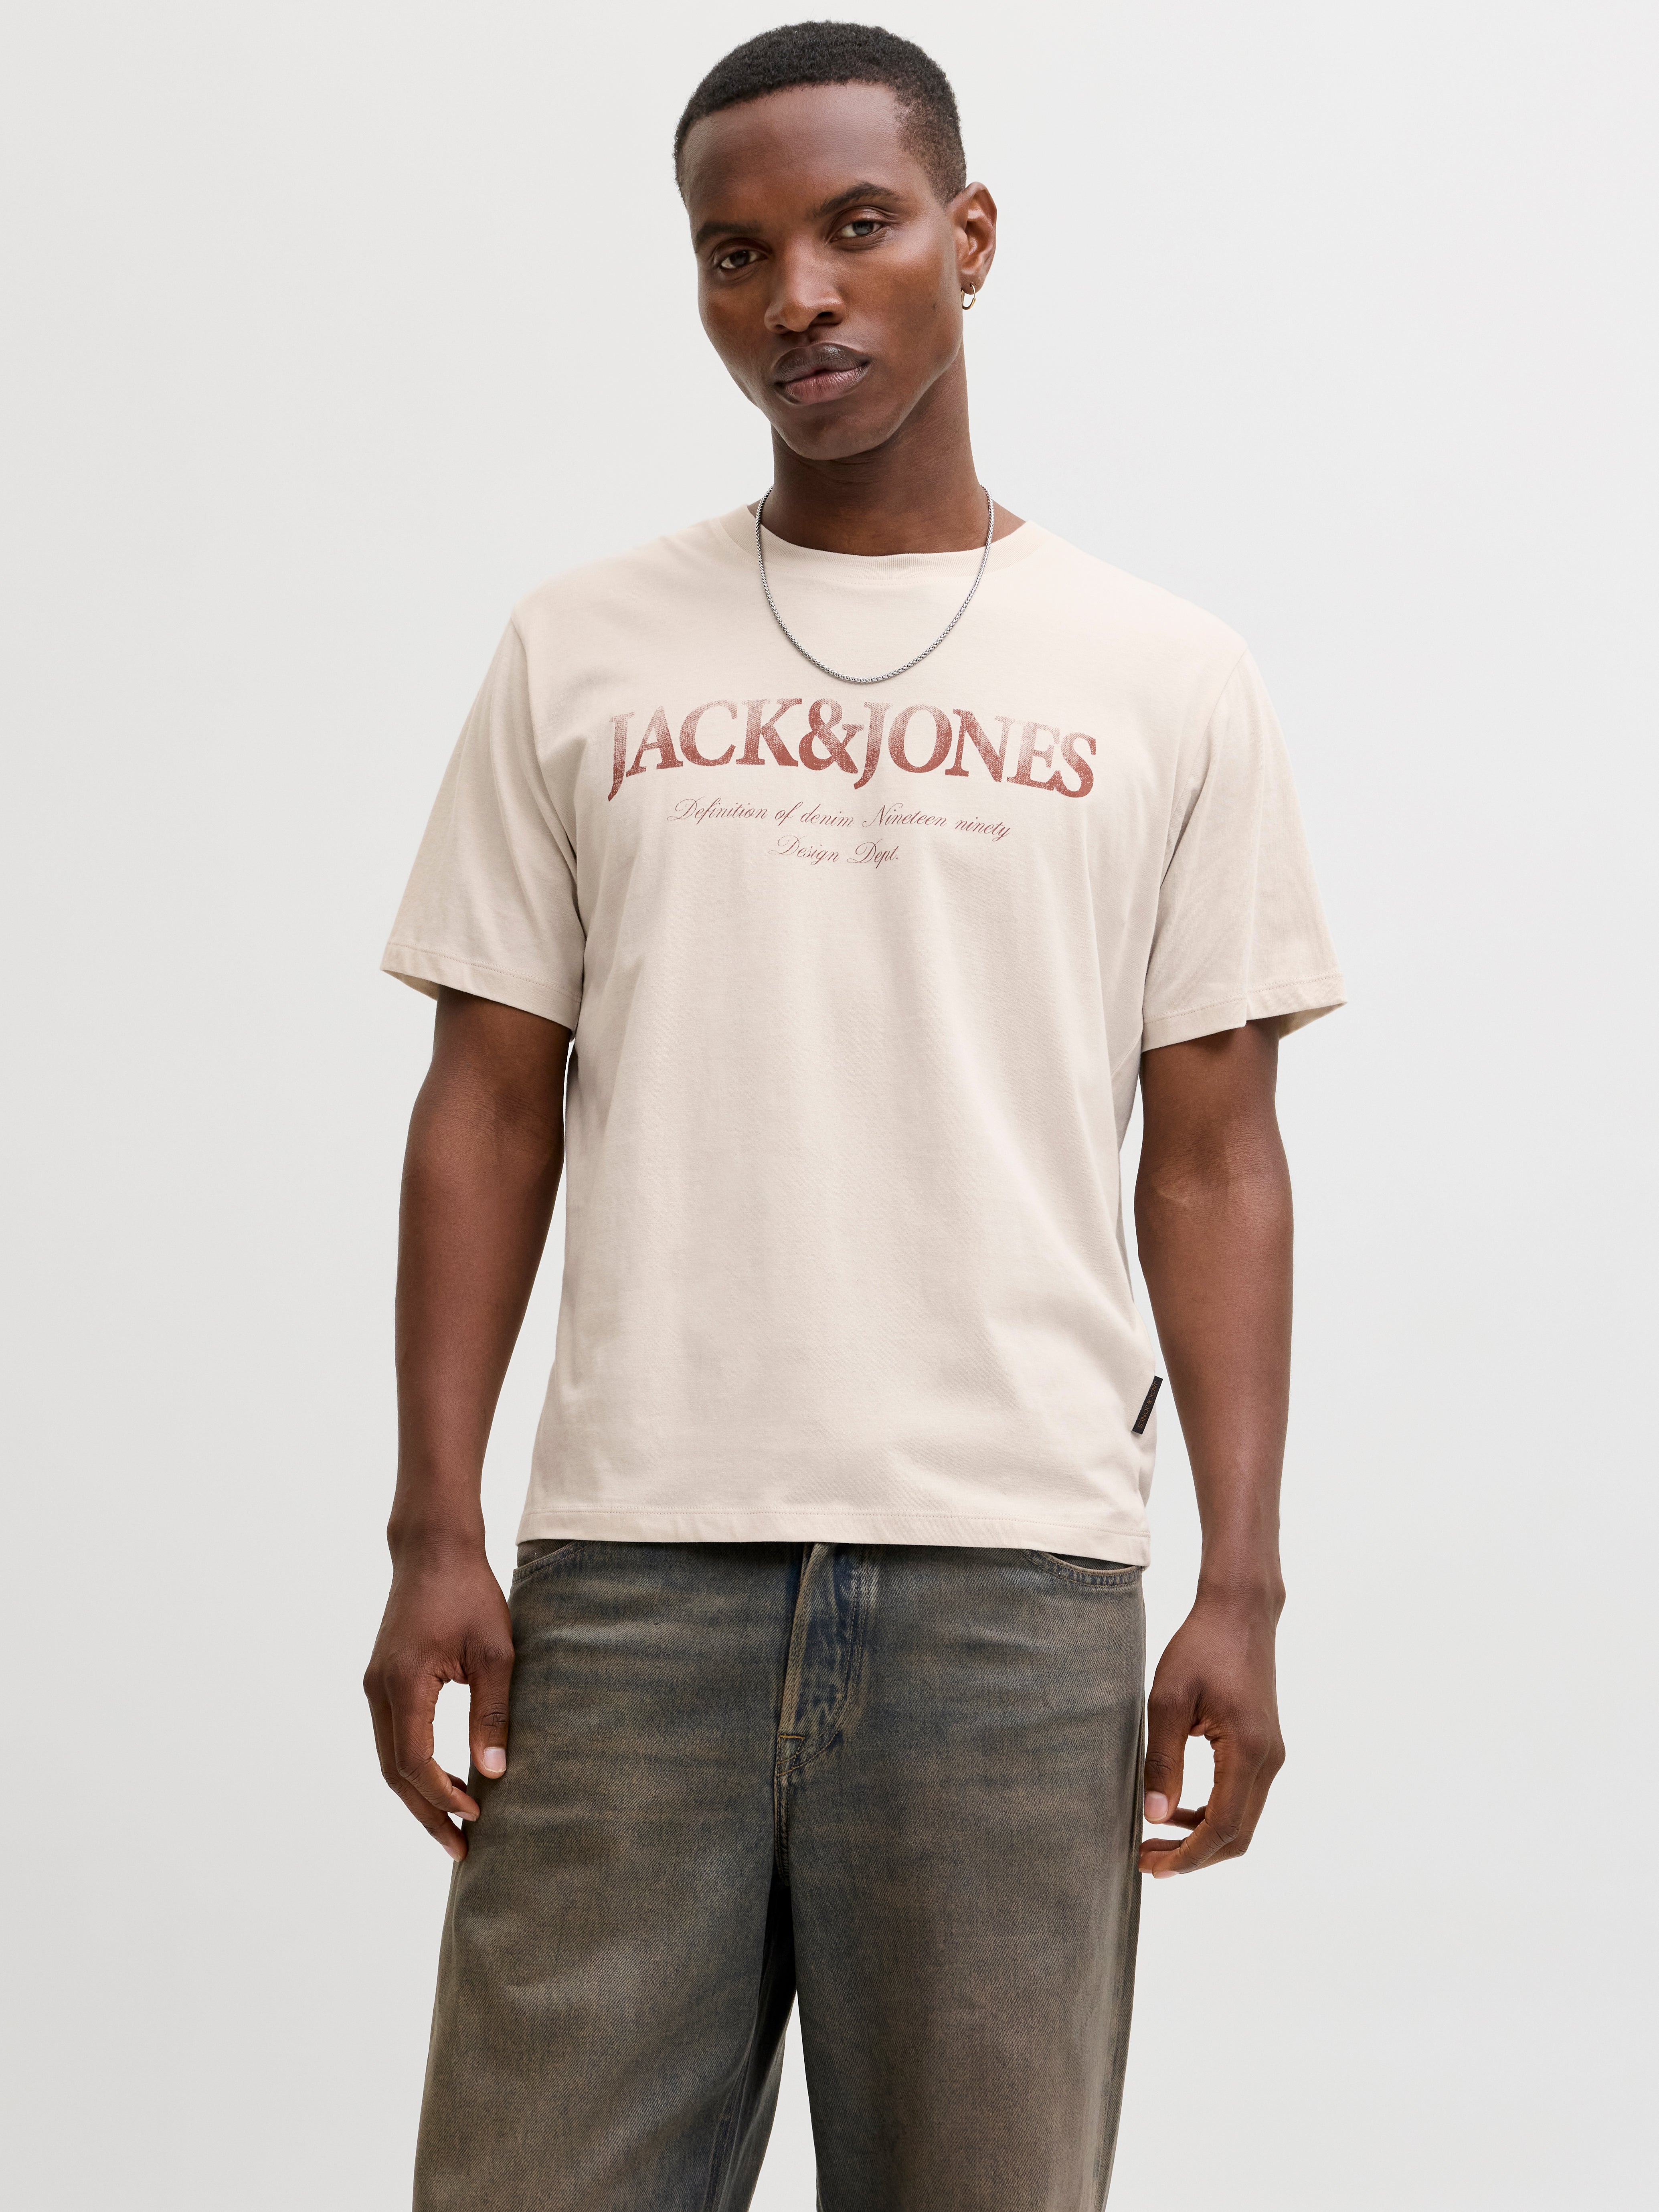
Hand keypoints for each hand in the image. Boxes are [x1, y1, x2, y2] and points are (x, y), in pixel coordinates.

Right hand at [363, 1539, 514, 1859]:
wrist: (434, 1549)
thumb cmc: (469, 1593)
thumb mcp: (494, 1652)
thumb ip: (493, 1712)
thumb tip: (494, 1773)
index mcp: (403, 1683)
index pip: (413, 1761)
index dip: (442, 1796)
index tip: (476, 1817)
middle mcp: (379, 1689)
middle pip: (394, 1771)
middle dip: (427, 1812)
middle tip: (461, 1849)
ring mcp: (376, 1685)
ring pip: (389, 1758)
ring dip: (419, 1793)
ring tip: (457, 1824)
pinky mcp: (383, 1681)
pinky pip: (393, 1737)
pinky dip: (414, 1766)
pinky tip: (446, 1780)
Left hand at [1140, 1585, 1284, 1876]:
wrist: (1239, 1611)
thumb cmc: (1200, 1647)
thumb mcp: (1168, 1700)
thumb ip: (1162, 1761)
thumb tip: (1155, 1818)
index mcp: (1248, 1750)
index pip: (1223, 1827)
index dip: (1189, 1856)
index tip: (1152, 1867)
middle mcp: (1269, 1759)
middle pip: (1237, 1834)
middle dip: (1194, 1857)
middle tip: (1148, 1862)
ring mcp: (1271, 1755)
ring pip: (1242, 1820)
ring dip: (1202, 1838)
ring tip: (1156, 1840)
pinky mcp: (1265, 1747)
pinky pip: (1242, 1797)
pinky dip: (1213, 1814)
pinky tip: (1179, 1809)